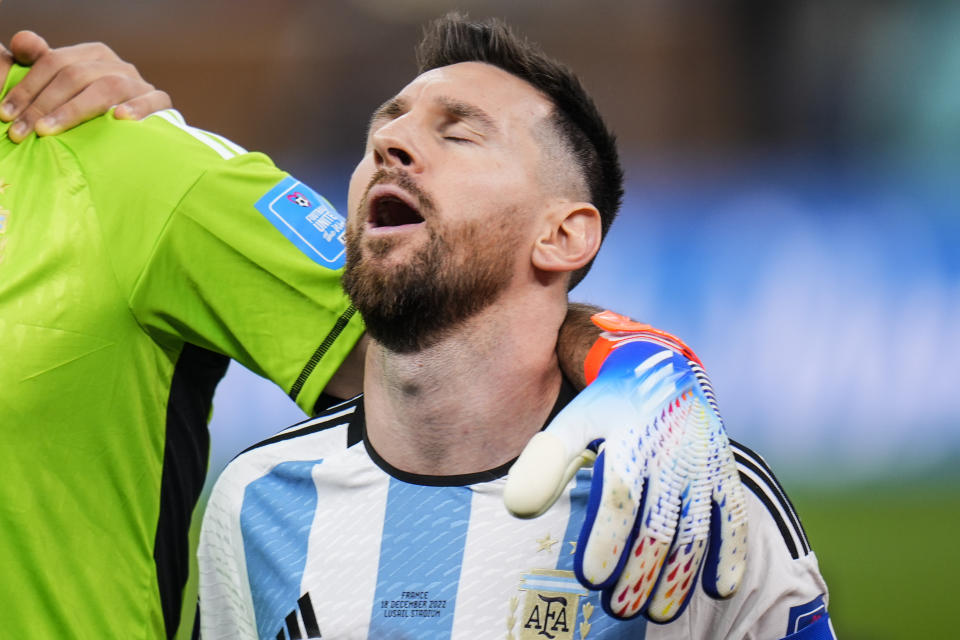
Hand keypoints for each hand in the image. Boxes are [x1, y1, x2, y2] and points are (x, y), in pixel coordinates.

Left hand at [1, 31, 171, 142]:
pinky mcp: (161, 102)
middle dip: (43, 104)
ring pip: (107, 87)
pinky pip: (153, 101)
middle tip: (22, 132)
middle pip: (76, 75)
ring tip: (50, 130)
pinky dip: (137, 108)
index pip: (53, 62)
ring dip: (74, 110)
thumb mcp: (63, 88)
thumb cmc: (94, 113)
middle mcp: (117, 64)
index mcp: (92, 55)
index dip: (26, 87)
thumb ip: (40, 64)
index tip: (6, 115)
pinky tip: (119, 119)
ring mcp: (140, 83)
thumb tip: (21, 40)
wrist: (141, 135)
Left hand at [504, 312, 747, 621]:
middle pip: (658, 524)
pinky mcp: (724, 473)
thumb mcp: (572, 422)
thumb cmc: (606, 406)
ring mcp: (702, 464)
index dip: (607, 539)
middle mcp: (671, 452)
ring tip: (656, 612)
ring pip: (696, 530)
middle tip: (618, 608)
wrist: (660, 370)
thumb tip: (516, 508)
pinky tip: (718, 590)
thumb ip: (545, 462)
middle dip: (638, 572)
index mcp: (630, 438)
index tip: (591, 577)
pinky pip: (735, 517)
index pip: (620, 497)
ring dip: (679, 577)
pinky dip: (731, 554)